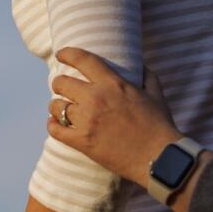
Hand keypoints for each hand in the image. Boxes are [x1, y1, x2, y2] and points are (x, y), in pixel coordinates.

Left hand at [47, 47, 181, 187]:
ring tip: (61, 109)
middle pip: (62, 83)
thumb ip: (147, 76)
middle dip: (59, 84)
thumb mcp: (155, 94)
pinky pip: (55, 129)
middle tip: (63, 88)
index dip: (67, 54)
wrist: (159, 157)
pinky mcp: (82, 142)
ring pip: (56, 106)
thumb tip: (140, 66)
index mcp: (113, 84)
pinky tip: (55, 123)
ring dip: (57, 106)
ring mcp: (87, 120)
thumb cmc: (159, 126)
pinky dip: (52, 125)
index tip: (61, 55)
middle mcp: (96, 98)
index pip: (82, 60)